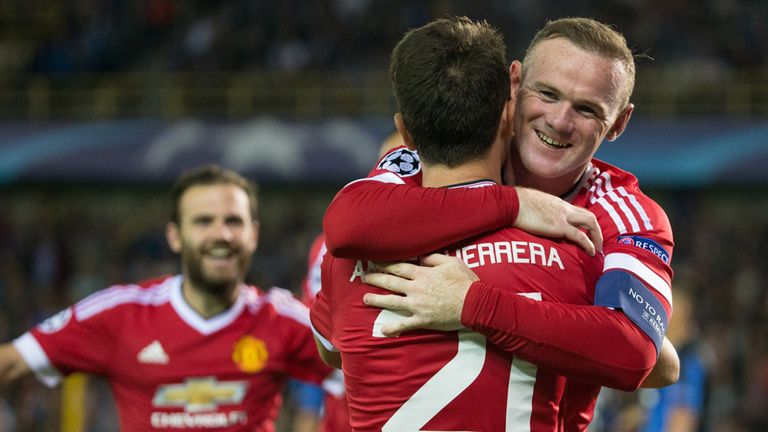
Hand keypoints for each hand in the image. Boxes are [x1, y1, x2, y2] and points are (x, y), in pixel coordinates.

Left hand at [362, 254, 477, 335]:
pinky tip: (383, 330)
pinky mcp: (423, 320)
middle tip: (364, 276)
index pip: (398, 267)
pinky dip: (393, 328)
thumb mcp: (452, 262)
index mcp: (423, 274)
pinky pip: (405, 325)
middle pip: (390, 282)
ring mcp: (417, 305)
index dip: (384, 264)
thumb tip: (421, 257)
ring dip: (377, 299)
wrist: (475, 304)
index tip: (374, 261)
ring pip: (392, 301)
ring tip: (365, 298)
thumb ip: (434, 258)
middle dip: (375, 278)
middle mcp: (416, 289)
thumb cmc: (465, 282)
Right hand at [514, 187, 602, 255]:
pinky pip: (580, 236)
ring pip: (590, 222)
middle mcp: (564, 208)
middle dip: (596, 230)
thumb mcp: (533, 205)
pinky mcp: (559, 226)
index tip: (586, 233)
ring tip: (597, 249)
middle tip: (597, 243)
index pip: (577, 211)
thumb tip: (536, 220)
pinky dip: (589, 244)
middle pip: (589, 216)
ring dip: (597, 236)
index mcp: (558, 203)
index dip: (584, 223)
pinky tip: (591, 252)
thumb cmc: (516, 204)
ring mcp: (563, 216)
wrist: (511, 203)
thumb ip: (540, 211)